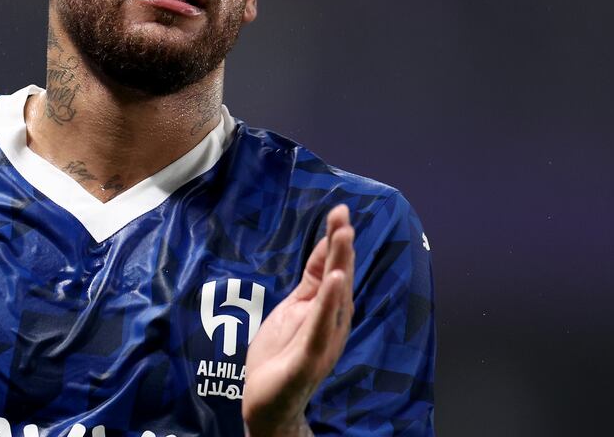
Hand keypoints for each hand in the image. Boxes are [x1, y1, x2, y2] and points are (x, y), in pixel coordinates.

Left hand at [242, 204, 354, 436]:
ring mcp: (323, 340)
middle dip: (342, 247)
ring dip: (341, 267)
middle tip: (344, 217)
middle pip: (339, 278)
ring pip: (335, 299)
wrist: (268, 403)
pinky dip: (329, 305)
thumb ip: (312, 280)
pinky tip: (336, 283)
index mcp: (325, 309)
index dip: (335, 240)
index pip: (332, 268)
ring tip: (344, 238)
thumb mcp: (294, 308)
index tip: (339, 211)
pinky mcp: (310, 358)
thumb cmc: (281, 354)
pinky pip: (321, 327)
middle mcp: (331, 322)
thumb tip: (327, 246)